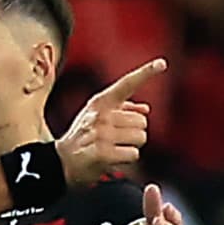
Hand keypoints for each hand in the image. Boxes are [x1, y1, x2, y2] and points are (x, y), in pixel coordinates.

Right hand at [55, 58, 165, 186]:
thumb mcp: (97, 116)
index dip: (146, 73)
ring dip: (132, 146)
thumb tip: (145, 109)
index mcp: (101, 101)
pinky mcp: (102, 153)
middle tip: (117, 139)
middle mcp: (100, 114)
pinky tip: (113, 158)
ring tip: (114, 148)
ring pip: (140, 138)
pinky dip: (127, 159)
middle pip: (142, 121)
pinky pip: (134, 154)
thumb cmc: (83, 136)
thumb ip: (122, 109)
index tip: (162, 63)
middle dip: (135, 132)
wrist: (62, 161)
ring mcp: (100, 133)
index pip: (126, 84)